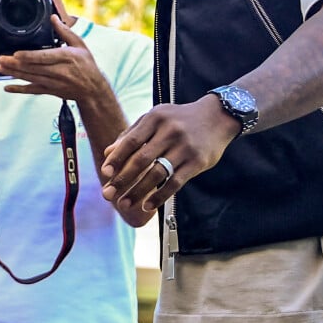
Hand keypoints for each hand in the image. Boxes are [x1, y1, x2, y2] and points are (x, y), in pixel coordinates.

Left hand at [0, 15, 107, 101]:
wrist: (93, 89)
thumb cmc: (87, 65)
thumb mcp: (80, 44)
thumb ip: (65, 31)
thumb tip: (53, 17)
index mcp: (66, 57)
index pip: (45, 57)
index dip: (29, 56)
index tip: (16, 54)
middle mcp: (59, 71)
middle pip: (34, 68)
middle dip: (15, 64)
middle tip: (1, 58)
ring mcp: (53, 83)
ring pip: (30, 78)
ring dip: (14, 73)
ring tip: (0, 67)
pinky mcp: (50, 91)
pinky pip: (32, 90)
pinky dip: (19, 89)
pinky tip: (7, 87)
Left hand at [100, 95, 238, 213]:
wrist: (217, 116)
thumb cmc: (180, 118)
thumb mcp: (156, 118)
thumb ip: (132, 133)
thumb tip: (107, 153)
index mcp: (156, 118)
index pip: (131, 141)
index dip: (116, 158)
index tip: (105, 174)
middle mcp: (170, 131)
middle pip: (141, 159)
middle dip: (122, 179)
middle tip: (108, 194)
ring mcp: (184, 147)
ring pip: (156, 174)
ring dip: (138, 192)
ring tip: (124, 204)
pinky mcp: (197, 162)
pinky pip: (175, 182)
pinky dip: (159, 196)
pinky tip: (147, 206)